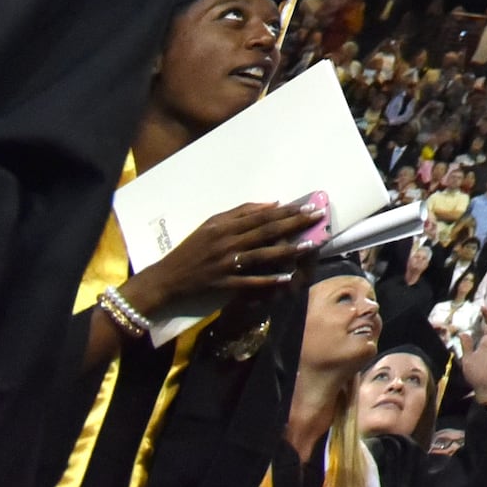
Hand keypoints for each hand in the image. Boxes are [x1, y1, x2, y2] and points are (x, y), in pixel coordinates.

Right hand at [130, 198, 327, 314]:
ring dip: (288, 249)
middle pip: (266, 231)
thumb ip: (240, 213)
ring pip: (262, 255)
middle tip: (318, 217)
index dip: (286, 210)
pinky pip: (249, 281)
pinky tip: (286, 277)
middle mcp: (227, 242)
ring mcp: (226, 263)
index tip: (308, 205)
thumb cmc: (192, 248)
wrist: (168, 277)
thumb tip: (271, 203)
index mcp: (225, 225)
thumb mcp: (211, 224)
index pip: (261, 216)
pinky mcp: (223, 283)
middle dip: (295, 223)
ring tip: (310, 245)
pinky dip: (268, 280)